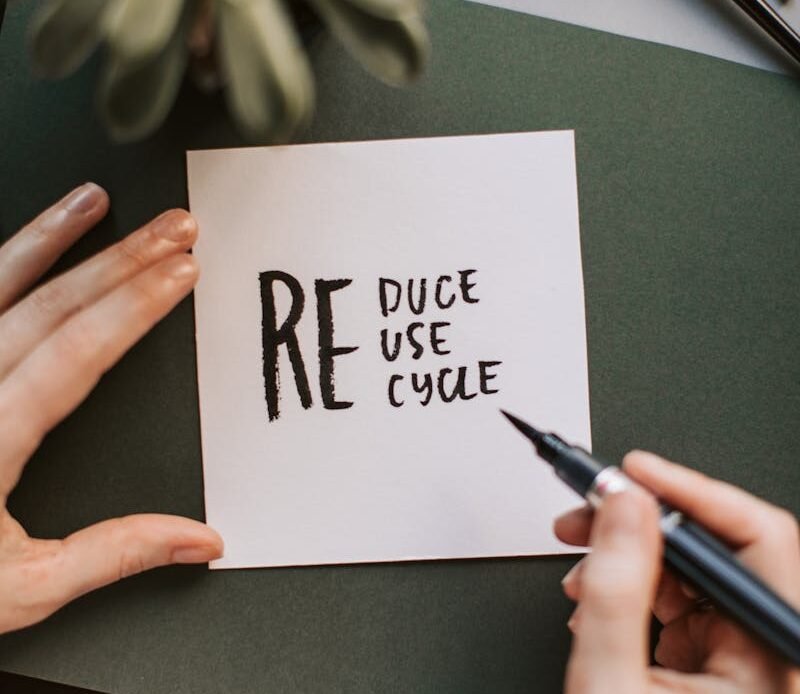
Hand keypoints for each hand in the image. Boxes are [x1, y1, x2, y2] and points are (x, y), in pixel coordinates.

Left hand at [0, 183, 222, 634]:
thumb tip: (198, 539)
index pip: (75, 353)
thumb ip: (113, 555)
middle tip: (174, 229)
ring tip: (93, 201)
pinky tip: (20, 242)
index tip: (180, 271)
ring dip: (50, 238)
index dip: (135, 306)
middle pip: (49, 307)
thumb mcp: (21, 588)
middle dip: (121, 260)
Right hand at [555, 451, 799, 693]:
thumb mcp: (611, 683)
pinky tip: (601, 598)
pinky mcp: (724, 667)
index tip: (632, 472)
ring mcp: (753, 664)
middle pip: (721, 551)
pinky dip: (637, 589)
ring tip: (583, 566)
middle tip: (589, 511)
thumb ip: (615, 588)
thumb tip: (620, 506)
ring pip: (697, 573)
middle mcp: (777, 657)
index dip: (689, 492)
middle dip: (642, 524)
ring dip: (632, 557)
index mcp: (779, 663)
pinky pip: (684, 603)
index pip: (759, 540)